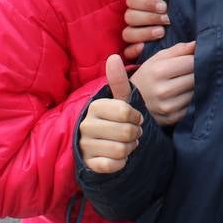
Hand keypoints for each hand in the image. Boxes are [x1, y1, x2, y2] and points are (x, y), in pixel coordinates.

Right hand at [78, 55, 143, 173]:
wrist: (98, 144)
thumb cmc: (114, 119)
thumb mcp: (119, 100)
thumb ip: (119, 81)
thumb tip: (113, 56)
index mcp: (96, 106)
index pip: (126, 112)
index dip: (137, 117)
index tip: (136, 118)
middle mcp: (87, 125)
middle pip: (126, 132)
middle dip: (135, 134)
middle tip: (134, 133)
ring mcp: (85, 145)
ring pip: (120, 150)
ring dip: (129, 149)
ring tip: (127, 144)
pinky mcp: (89, 163)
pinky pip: (112, 165)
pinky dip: (121, 162)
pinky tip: (119, 157)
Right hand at [122, 0, 166, 60]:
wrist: (186, 18)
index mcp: (138, 1)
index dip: (147, 2)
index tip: (164, 6)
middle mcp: (132, 17)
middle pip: (130, 17)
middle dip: (149, 18)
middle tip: (167, 19)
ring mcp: (133, 33)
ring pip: (128, 33)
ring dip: (144, 33)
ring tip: (161, 32)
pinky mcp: (135, 49)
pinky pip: (127, 52)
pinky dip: (133, 50)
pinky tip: (144, 48)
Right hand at [130, 41, 195, 125]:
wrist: (131, 102)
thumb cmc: (148, 76)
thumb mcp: (157, 59)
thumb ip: (178, 50)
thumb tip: (197, 44)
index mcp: (158, 71)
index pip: (191, 62)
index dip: (196, 58)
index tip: (194, 59)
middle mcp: (163, 90)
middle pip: (195, 77)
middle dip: (197, 72)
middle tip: (193, 71)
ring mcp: (168, 107)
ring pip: (196, 92)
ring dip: (196, 87)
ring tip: (187, 83)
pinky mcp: (172, 118)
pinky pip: (192, 106)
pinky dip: (191, 100)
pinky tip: (184, 95)